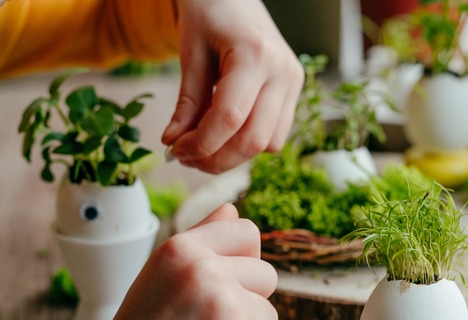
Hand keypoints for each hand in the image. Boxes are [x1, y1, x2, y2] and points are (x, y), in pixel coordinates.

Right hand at [84, 204, 278, 319]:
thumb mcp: (160, 273)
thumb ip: (201, 239)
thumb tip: (233, 207)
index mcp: (183, 249)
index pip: (248, 233)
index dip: (243, 260)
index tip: (223, 284)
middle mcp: (206, 273)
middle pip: (267, 277)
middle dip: (246, 303)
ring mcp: (227, 310)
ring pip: (269, 318)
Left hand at [161, 0, 303, 173]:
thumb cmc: (209, 14)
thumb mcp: (191, 53)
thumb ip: (186, 103)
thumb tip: (173, 143)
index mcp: (255, 56)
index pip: (229, 118)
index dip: (200, 143)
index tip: (174, 150)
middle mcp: (282, 73)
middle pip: (253, 139)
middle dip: (216, 158)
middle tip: (184, 156)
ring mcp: (293, 84)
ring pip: (268, 144)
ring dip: (232, 156)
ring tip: (202, 146)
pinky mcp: (294, 93)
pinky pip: (274, 136)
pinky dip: (247, 144)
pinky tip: (224, 133)